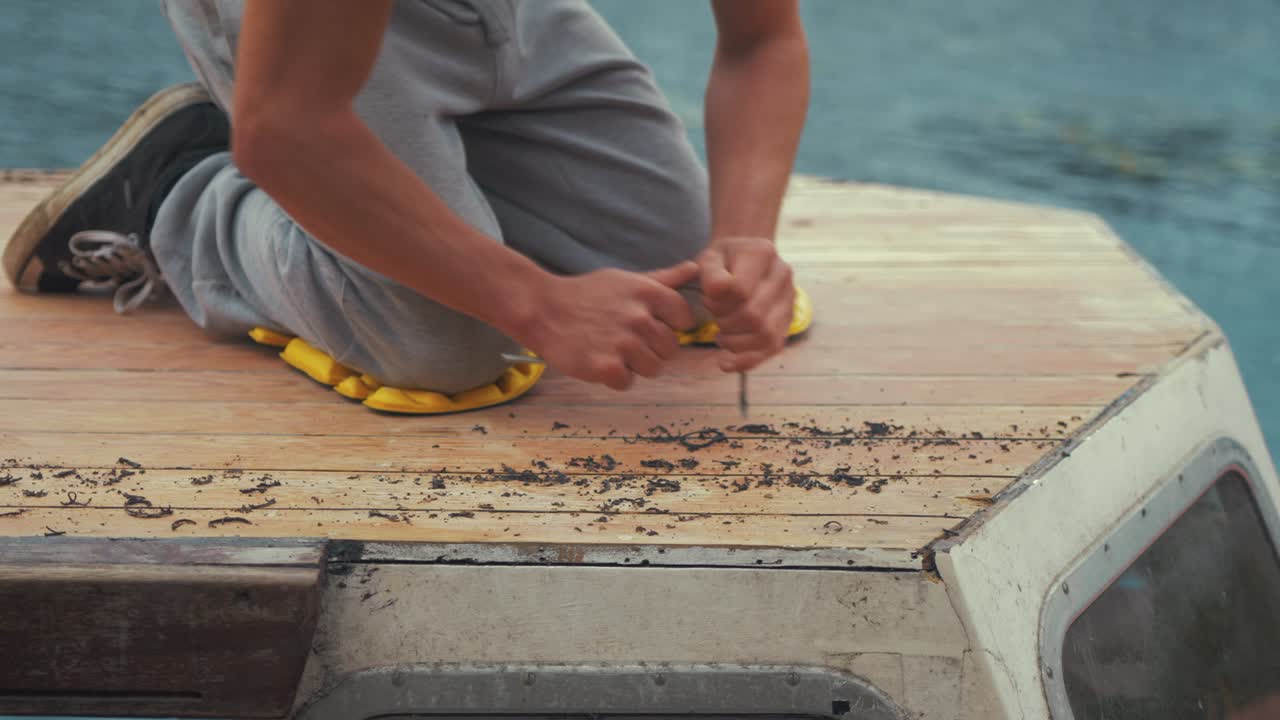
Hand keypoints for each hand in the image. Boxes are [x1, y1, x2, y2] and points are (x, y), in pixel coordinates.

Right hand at [520, 261, 699, 389]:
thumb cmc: (585, 295)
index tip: (648, 325)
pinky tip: (598, 361)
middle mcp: (639, 317)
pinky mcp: (606, 367)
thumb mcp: (624, 280)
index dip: (669, 326)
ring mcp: (623, 343)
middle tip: (623, 340)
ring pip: (653, 368)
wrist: (541, 309)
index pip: (684, 318)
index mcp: (648, 293)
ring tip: (610, 350)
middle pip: (671, 349)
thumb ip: (663, 279)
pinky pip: (628, 383)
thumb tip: (694, 268)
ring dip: (634, 365)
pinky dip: (614, 378)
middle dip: (651, 348)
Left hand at [698, 236, 794, 371]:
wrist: (743, 257)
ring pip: (766, 335)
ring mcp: (789, 300)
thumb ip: (710, 272)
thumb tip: (719, 290)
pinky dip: (747, 360)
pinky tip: (726, 363)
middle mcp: (782, 276)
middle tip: (715, 317)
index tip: (709, 299)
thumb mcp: (709, 257)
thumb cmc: (723, 259)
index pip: (741, 291)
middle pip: (755, 316)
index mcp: (763, 254)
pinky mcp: (787, 321)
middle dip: (726, 323)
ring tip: (721, 335)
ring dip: (735, 343)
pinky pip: (773, 348)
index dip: (719, 302)